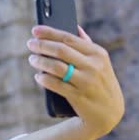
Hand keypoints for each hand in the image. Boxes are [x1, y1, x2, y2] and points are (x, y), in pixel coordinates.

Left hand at [27, 24, 124, 139]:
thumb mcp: (101, 63)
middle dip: (42, 45)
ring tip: (32, 59)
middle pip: (61, 50)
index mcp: (98, 53)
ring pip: (56, 67)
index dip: (50, 33)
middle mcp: (93, 66)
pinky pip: (56, 85)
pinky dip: (44, 79)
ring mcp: (86, 81)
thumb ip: (87, 45)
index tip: (35, 30)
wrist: (108, 112)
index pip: (69, 38)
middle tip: (30, 44)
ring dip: (40, 62)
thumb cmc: (100, 83)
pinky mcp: (78, 96)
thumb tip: (75, 27)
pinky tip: (38, 76)